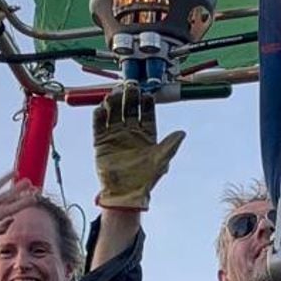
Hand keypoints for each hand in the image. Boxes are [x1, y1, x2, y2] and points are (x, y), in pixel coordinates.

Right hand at [93, 84, 185, 211]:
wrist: (125, 194)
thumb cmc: (146, 179)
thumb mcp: (161, 161)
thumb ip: (170, 146)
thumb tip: (182, 133)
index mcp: (146, 134)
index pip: (147, 113)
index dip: (147, 103)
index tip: (147, 94)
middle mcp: (131, 132)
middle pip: (130, 109)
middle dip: (130, 97)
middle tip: (130, 87)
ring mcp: (115, 135)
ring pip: (114, 113)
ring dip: (114, 103)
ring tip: (114, 94)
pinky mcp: (101, 142)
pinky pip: (98, 126)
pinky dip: (99, 116)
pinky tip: (101, 108)